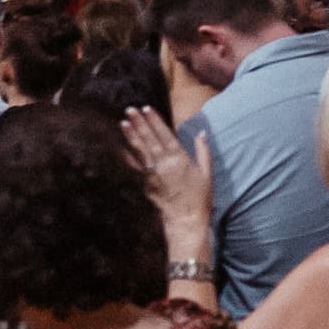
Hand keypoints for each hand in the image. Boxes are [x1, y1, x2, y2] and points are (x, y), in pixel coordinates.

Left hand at [121, 107, 214, 253]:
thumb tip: (201, 133)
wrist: (186, 221)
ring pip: (140, 150)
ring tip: (123, 122)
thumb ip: (203, 151)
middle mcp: (164, 163)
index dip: (154, 121)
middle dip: (139, 123)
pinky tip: (122, 147)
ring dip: (131, 135)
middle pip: (149, 139)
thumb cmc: (200, 198)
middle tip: (130, 109)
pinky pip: (136, 167)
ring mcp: (153, 174)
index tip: (146, 108)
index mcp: (180, 158)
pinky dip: (128, 156)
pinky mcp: (146, 184)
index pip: (164, 134)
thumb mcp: (207, 173)